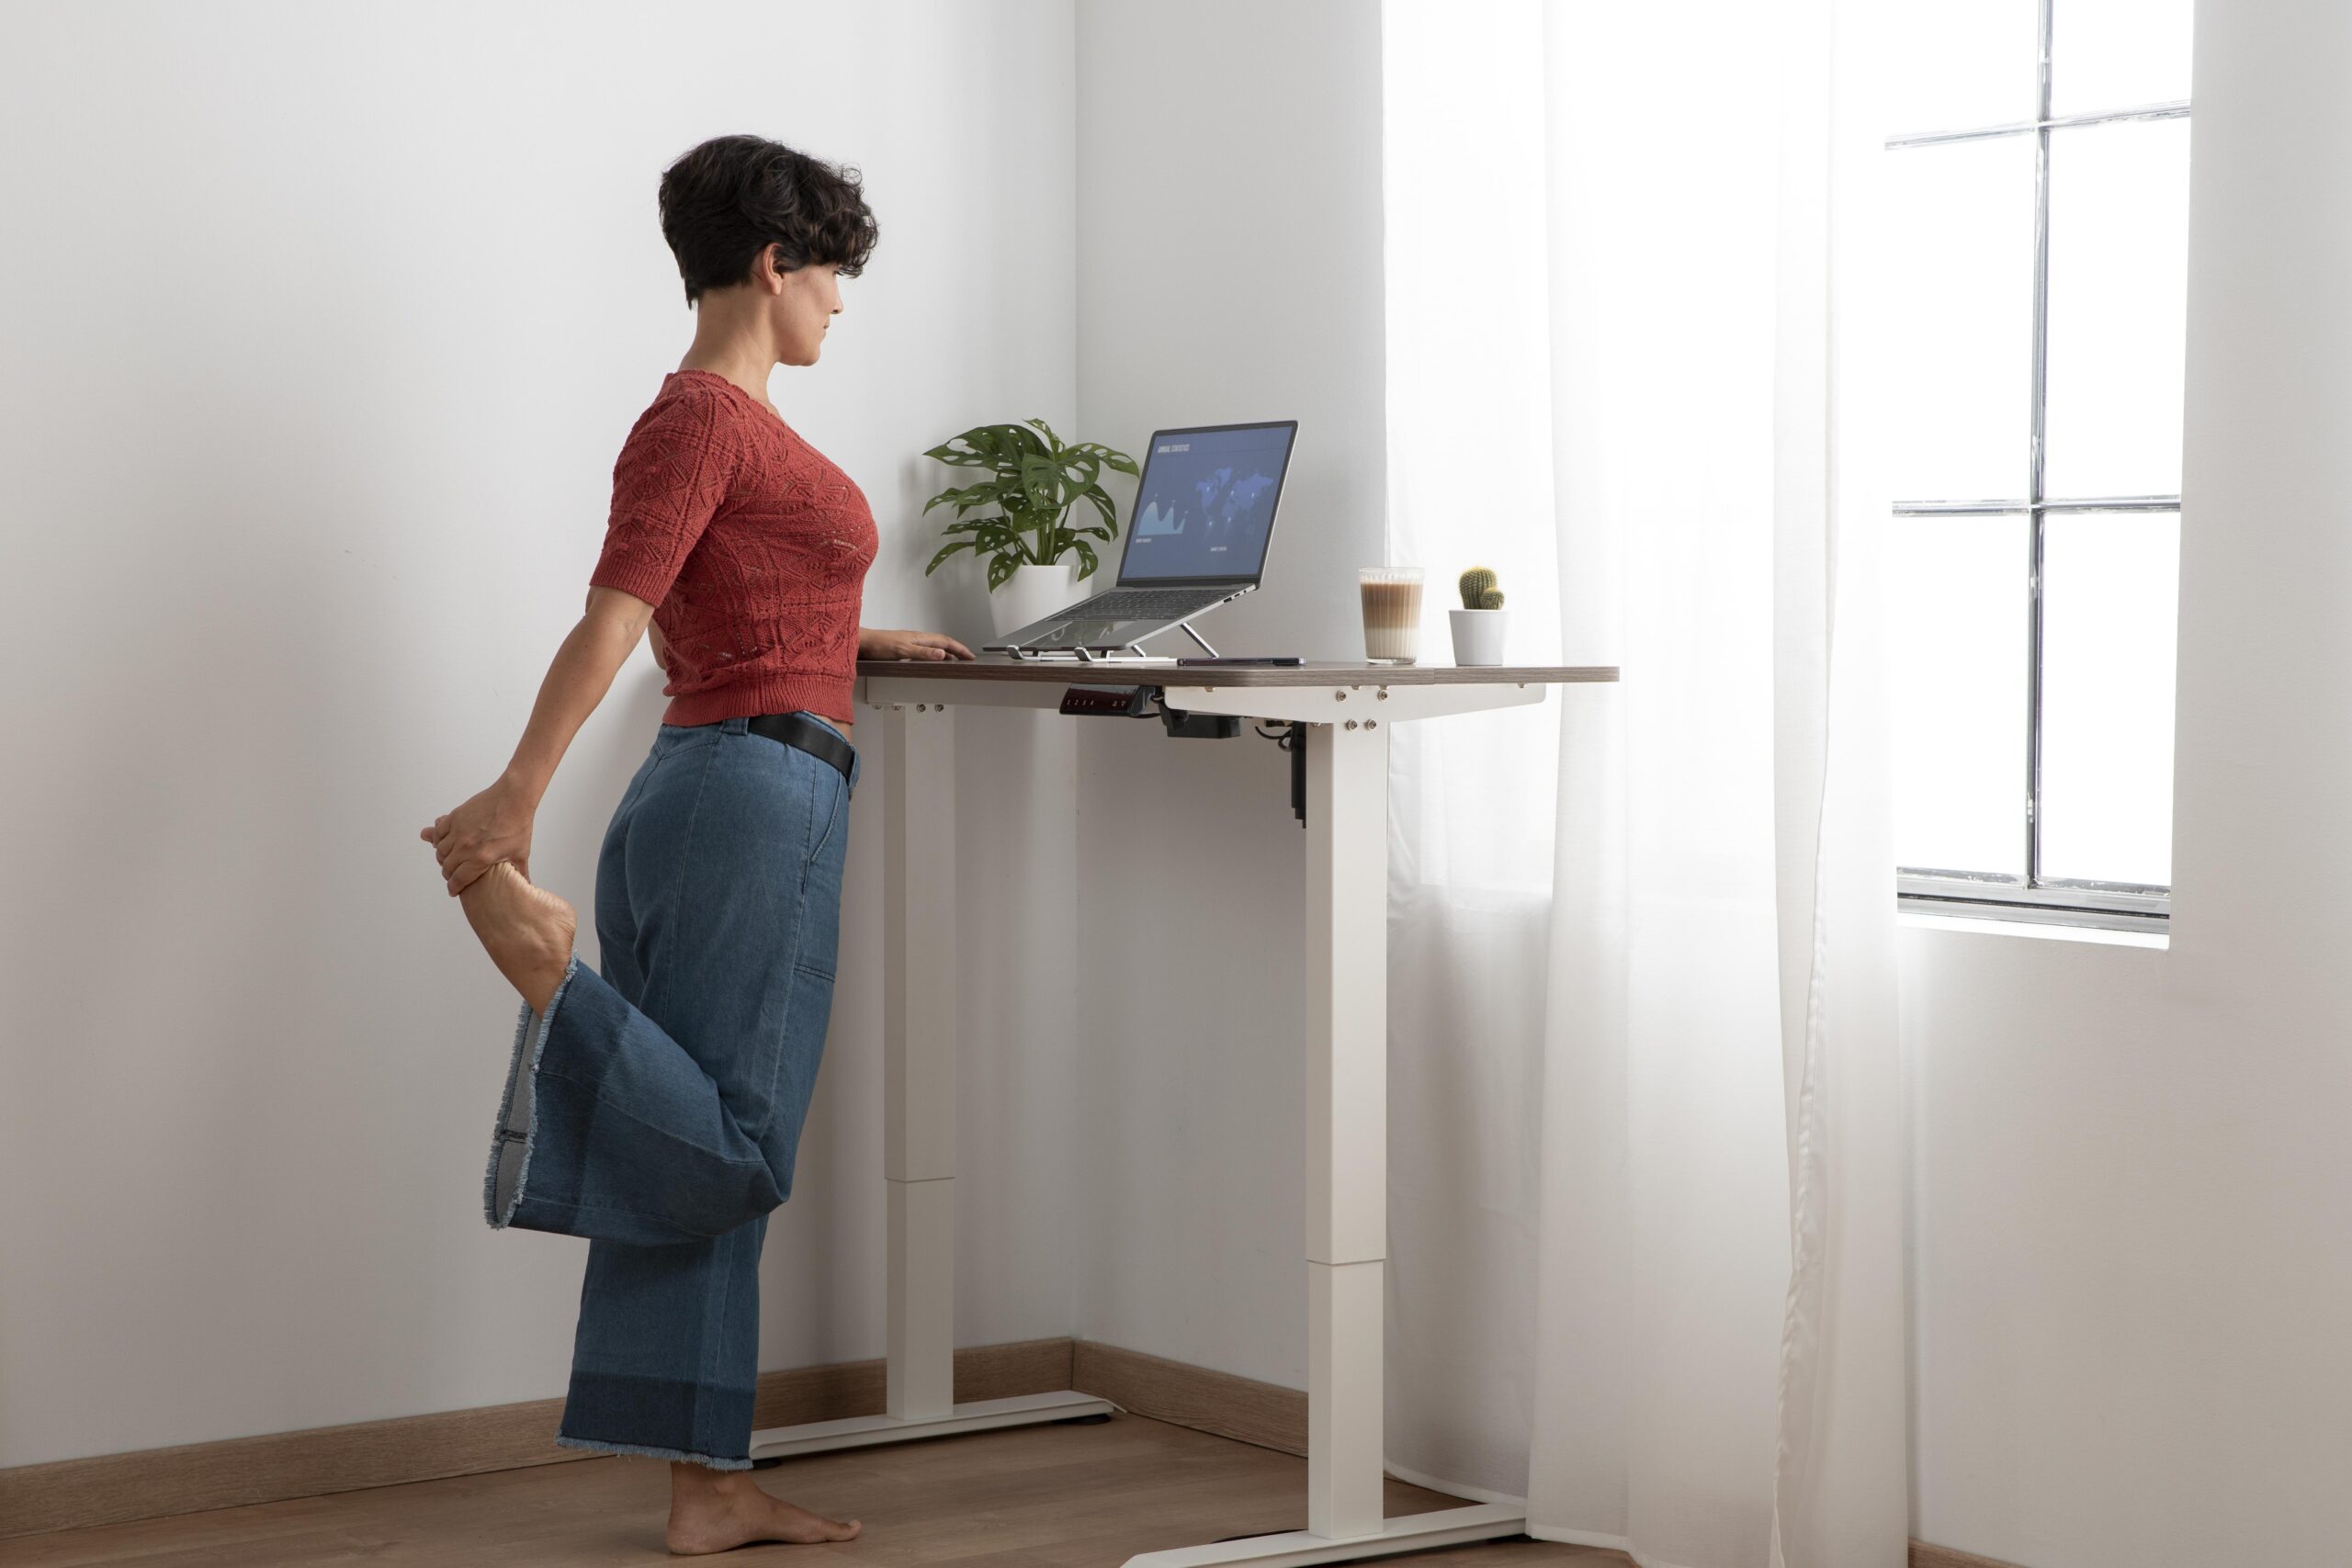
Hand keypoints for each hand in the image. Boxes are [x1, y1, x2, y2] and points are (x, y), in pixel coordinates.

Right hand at [420, 776, 536, 896]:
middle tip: (453, 876)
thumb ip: (521, 872)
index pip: (459, 879)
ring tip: (449, 860)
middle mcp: (466, 846)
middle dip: (449, 875)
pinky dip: (437, 840)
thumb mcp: (521, 853)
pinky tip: (442, 842)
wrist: (514, 799)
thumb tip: (527, 886)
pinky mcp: (455, 817)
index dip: (454, 888)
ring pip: (440, 852)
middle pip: (447, 867)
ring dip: (442, 859)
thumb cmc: (518, 825)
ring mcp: (458, 831)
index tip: (453, 891)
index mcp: (481, 858)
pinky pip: (438, 833)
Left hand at [860, 628, 974, 661]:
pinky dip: (935, 656)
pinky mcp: (905, 648)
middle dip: (957, 650)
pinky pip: (926, 651)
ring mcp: (912, 643)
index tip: (970, 656)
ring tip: (955, 661)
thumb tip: (942, 654)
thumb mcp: (903, 651)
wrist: (863, 643)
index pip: (946, 642)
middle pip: (943, 643)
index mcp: (920, 638)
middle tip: (968, 658)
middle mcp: (918, 639)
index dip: (960, 649)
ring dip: (947, 653)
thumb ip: (923, 653)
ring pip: (935, 647)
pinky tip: (933, 662)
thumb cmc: (879, 645)